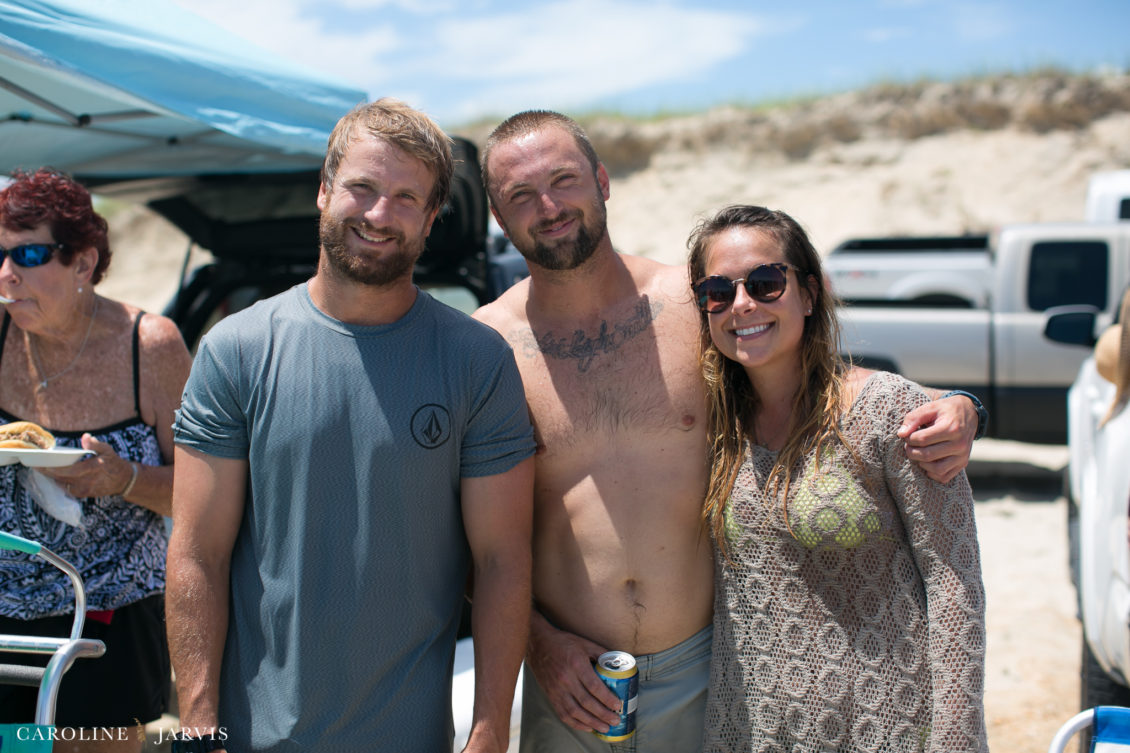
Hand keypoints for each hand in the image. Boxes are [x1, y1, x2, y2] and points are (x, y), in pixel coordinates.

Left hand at [41, 433, 131, 497]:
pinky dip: (60, 482)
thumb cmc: (113, 463)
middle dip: (48, 472)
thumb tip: (85, 436)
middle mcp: (87, 481)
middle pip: (61, 478)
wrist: (123, 481)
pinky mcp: (83, 494)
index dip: (54, 469)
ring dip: (53, 477)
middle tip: (36, 465)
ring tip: (43, 469)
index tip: (42, 465)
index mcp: (93, 468)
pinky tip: (55, 476)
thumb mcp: (107, 450)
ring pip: (62, 484)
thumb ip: (95, 444)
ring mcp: (85, 489)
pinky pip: (67, 489)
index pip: (68, 471)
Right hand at [526, 618, 621, 732]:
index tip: (618, 705)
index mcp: (576, 664)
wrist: (538, 644)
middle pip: (587, 702)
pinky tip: (587, 726)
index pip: (594, 686)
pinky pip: (563, 714)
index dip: (607, 698)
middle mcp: (566, 679)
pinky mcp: (551, 696)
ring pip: (575, 712)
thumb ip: (601, 654)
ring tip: (604, 728)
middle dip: (603, 714)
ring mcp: (557, 689)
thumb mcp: (585, 644)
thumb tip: (618, 665)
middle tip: (615, 720)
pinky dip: (576, 723)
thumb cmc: (564, 643)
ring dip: (591, 722)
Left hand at [897, 395, 976, 482]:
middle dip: (911, 451)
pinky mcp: (962, 464)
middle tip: (909, 445)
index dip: (909, 438)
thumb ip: (913, 418)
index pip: (922, 440)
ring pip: (936, 469)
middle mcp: (960, 444)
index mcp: (951, 428)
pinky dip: (932, 472)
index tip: (907, 435)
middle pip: (927, 455)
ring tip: (917, 452)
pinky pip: (944, 476)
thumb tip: (901, 434)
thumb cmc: (946, 410)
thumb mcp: (930, 407)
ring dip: (921, 463)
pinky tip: (927, 461)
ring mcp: (962, 456)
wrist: (969, 414)